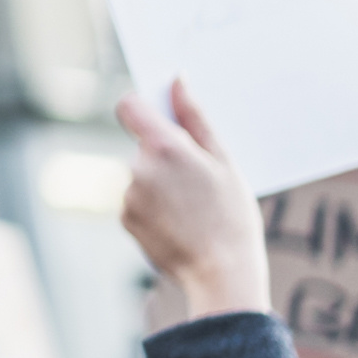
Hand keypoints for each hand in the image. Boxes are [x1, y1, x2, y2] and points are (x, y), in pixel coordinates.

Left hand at [117, 79, 269, 321]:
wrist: (221, 276)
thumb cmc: (232, 217)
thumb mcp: (224, 163)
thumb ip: (195, 118)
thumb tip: (176, 81)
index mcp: (163, 147)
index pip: (129, 106)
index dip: (142, 106)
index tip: (160, 114)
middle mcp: (136, 168)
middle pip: (142, 144)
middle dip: (165, 153)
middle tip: (199, 178)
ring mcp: (126, 194)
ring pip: (142, 173)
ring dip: (161, 181)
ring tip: (193, 205)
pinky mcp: (124, 217)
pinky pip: (138, 199)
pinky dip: (154, 204)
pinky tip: (181, 221)